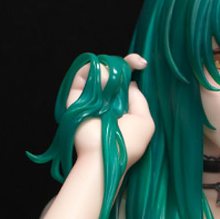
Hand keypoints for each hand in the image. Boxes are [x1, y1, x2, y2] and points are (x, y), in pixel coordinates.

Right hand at [67, 53, 154, 168]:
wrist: (103, 157)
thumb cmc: (127, 144)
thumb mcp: (144, 121)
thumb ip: (139, 99)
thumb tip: (130, 82)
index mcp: (122, 107)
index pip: (125, 82)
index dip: (132, 67)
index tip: (142, 62)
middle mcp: (105, 101)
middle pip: (112, 72)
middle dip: (123, 63)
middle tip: (136, 61)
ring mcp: (90, 98)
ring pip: (98, 70)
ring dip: (109, 70)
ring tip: (114, 82)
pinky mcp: (75, 97)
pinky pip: (83, 75)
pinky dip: (95, 72)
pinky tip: (104, 81)